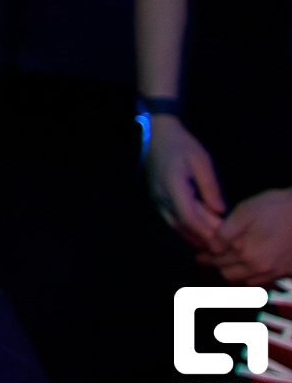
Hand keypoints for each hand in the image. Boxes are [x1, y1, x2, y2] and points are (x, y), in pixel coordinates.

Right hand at [145, 115, 227, 251]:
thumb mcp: (202, 162)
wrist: (158, 135)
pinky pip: (171, 219)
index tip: (223, 241)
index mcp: (173, 185)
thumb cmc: (182, 146)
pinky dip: (185, 229)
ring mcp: (157, 198)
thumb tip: (220, 212)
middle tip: (224, 247)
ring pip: (175, 224)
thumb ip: (211, 187)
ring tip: (213, 245)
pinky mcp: (157, 198)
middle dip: (204, 237)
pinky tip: (197, 234)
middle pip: (183, 224)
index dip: (206, 231)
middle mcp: (161, 196)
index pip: (189, 216)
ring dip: (193, 236)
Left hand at [198, 188, 291, 284]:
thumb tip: (213, 247)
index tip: (199, 257)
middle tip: (210, 260)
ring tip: (228, 264)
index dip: (206, 258)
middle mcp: (262, 268)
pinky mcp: (289, 270)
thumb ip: (226, 232)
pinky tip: (251, 267)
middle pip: (232, 275)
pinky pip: (266, 281)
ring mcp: (277, 272)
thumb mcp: (245, 212)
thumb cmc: (276, 208)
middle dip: (219, 268)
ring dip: (236, 274)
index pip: (219, 261)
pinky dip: (254, 277)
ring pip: (248, 282)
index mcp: (248, 254)